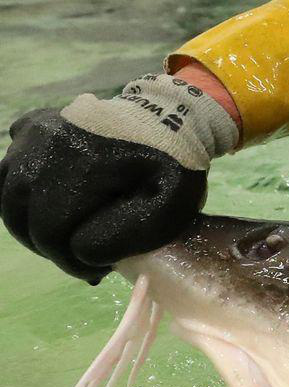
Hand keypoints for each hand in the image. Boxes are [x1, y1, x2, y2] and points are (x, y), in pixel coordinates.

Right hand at [0, 74, 237, 283]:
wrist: (172, 118)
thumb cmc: (174, 166)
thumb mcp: (171, 206)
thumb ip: (130, 235)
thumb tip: (82, 250)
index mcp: (81, 164)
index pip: (50, 232)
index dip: (71, 261)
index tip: (99, 269)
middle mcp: (46, 144)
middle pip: (22, 216)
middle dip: (51, 246)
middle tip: (84, 256)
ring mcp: (34, 133)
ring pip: (10, 196)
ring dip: (33, 224)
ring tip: (69, 235)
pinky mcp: (31, 128)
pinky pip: (9, 170)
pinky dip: (24, 195)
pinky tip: (53, 204)